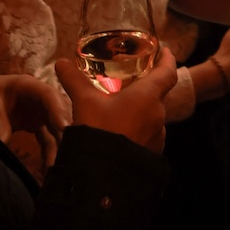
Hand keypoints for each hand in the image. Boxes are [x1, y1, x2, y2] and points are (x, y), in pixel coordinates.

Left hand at [0, 73, 70, 172]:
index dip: (57, 110)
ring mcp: (42, 111)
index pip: (48, 95)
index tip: (64, 128)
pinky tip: (51, 166)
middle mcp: (41, 98)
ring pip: (57, 127)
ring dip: (60, 145)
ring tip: (62, 163)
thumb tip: (4, 152)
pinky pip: (48, 137)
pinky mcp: (38, 123)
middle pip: (59, 112)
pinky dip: (50, 151)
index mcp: (29, 86)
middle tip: (72, 150)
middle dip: (67, 130)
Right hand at [55, 48, 178, 154]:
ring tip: (122, 106)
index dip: (167, 59)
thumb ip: (74, 80)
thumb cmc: (98, 131)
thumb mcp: (84, 102)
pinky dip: (137, 127)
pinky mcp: (151, 154)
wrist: (102, 178)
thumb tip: (61, 63)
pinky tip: (120, 130)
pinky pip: (147, 134)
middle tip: (132, 79)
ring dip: (140, 109)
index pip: (168, 72)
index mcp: (149, 96)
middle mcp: (159, 115)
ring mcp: (157, 136)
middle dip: (147, 86)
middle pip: (159, 93)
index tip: (163, 51)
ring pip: (152, 115)